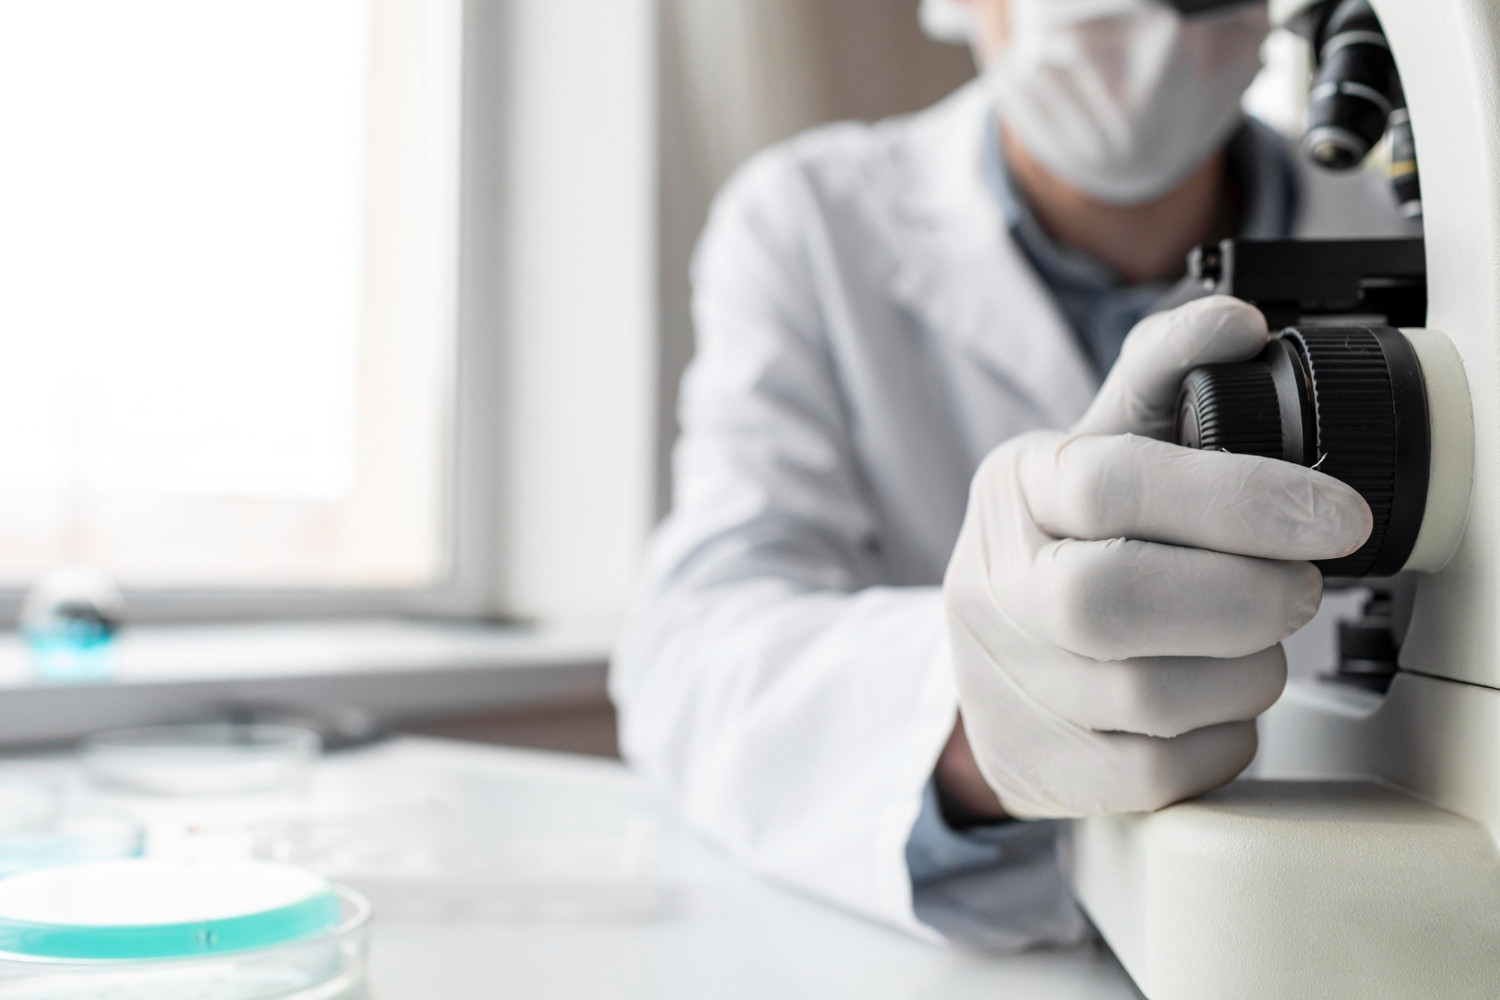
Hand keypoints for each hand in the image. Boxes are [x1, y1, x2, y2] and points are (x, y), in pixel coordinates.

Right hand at [942, 297, 1371, 817]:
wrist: (994, 654)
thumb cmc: (1068, 541)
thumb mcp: (1103, 442)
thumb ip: (1165, 376)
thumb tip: (1234, 323)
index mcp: (1015, 488)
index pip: (1111, 481)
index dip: (1239, 498)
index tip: (1334, 517)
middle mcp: (991, 584)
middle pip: (1109, 602)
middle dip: (1242, 599)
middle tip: (1296, 588)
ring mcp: (1001, 681)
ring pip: (1144, 698)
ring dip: (1242, 674)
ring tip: (1254, 645)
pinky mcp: (1033, 763)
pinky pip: (1150, 773)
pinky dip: (1215, 741)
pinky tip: (1215, 706)